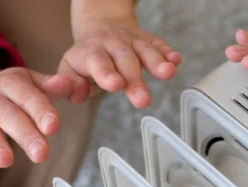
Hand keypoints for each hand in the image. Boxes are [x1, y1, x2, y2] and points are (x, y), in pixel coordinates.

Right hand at [0, 58, 79, 178]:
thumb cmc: (11, 90)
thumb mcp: (30, 81)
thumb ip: (51, 86)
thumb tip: (72, 84)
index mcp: (10, 83)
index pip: (26, 96)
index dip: (40, 110)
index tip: (53, 126)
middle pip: (7, 116)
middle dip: (24, 135)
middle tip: (41, 154)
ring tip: (7, 161)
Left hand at [60, 12, 181, 108]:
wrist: (101, 24)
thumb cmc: (87, 57)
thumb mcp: (71, 68)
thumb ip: (71, 84)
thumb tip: (76, 95)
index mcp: (92, 52)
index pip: (98, 62)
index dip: (106, 73)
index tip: (115, 85)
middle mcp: (113, 44)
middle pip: (125, 61)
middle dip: (135, 80)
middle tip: (143, 100)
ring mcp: (132, 41)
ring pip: (145, 50)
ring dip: (157, 62)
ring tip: (168, 73)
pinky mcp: (148, 41)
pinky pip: (159, 44)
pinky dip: (168, 52)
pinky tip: (176, 60)